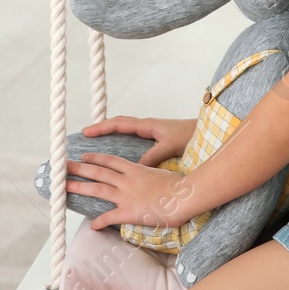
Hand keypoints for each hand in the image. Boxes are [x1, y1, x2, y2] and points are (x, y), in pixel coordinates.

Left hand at [65, 153, 198, 230]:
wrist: (183, 197)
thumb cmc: (178, 186)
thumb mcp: (161, 173)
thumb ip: (150, 174)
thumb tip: (149, 177)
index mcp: (135, 169)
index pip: (110, 161)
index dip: (96, 158)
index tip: (84, 156)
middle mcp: (127, 180)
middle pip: (98, 172)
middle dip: (79, 168)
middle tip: (64, 166)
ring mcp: (126, 196)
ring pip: (98, 189)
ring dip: (80, 187)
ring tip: (65, 187)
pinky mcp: (129, 212)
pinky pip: (110, 217)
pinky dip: (99, 222)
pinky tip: (92, 226)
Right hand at [81, 115, 196, 166]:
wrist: (204, 132)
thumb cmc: (189, 136)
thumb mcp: (170, 146)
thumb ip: (154, 155)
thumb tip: (136, 166)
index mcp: (147, 125)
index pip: (119, 123)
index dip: (102, 127)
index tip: (87, 131)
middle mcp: (146, 126)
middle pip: (118, 123)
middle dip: (102, 127)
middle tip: (85, 134)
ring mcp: (150, 130)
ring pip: (125, 128)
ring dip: (110, 131)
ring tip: (95, 140)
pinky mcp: (155, 137)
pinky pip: (133, 135)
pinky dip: (122, 138)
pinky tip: (119, 149)